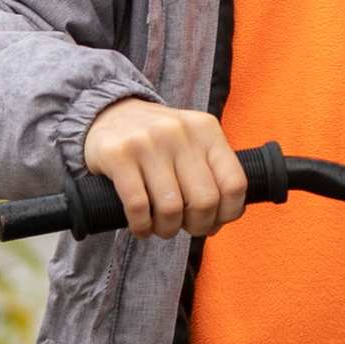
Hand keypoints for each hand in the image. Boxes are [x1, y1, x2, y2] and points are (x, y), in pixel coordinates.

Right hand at [81, 95, 247, 239]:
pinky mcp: (118, 154)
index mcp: (206, 130)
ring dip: (167, 229)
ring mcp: (148, 141)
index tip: (214, 222)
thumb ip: (212, 176)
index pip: (234, 183)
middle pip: (205, 201)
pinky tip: (141, 227)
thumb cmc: (158, 141)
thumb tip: (220, 221)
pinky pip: (138, 206)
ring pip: (171, 208)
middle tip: (185, 227)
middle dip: (197, 226)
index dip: (228, 213)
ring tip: (161, 227)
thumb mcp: (192, 144)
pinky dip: (142, 226)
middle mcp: (180, 131)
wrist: (110, 114)